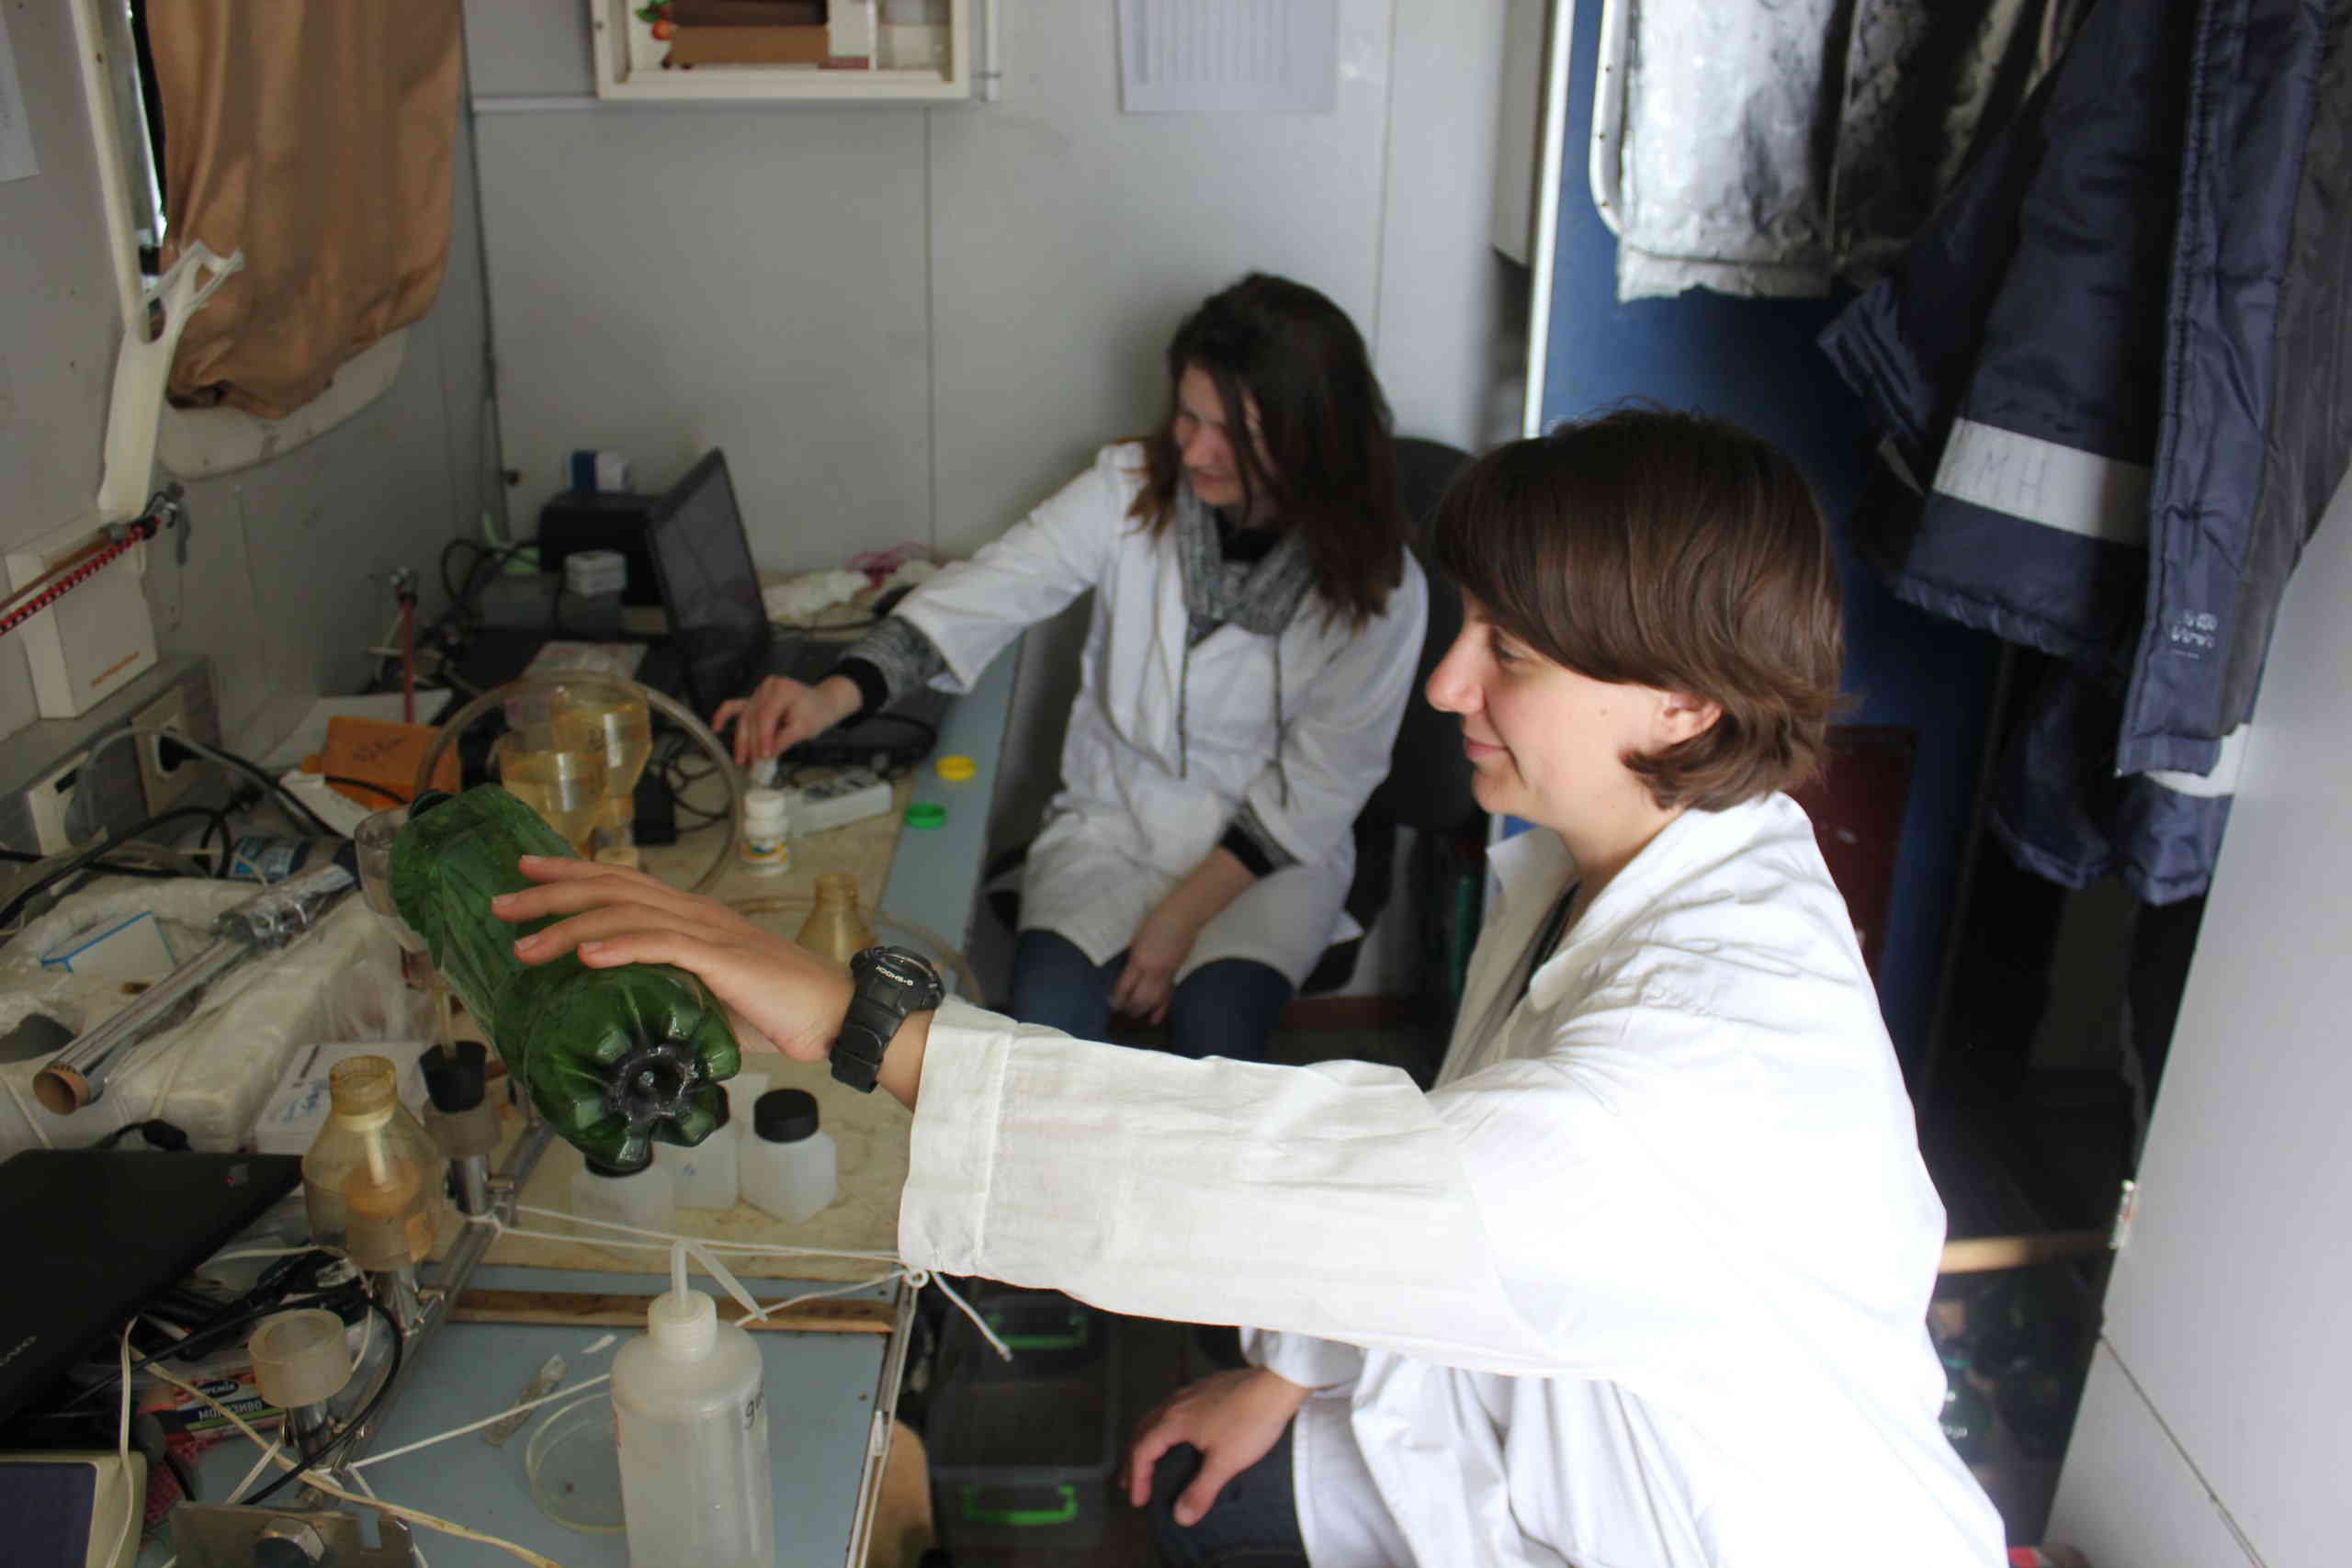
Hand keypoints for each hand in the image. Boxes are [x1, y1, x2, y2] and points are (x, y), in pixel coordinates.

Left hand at [491, 856, 851, 1063]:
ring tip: (525, 944)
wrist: (835, 1014)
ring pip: (625, 913)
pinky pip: (662, 945)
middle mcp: (695, 913)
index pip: (622, 882)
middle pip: (612, 887)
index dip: (572, 872)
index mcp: (692, 917)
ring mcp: (709, 933)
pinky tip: (586, 955)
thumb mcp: (710, 998)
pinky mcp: (722, 960)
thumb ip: (672, 993)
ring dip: (568, 927)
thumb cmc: (780, 1010)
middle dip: (551, 892)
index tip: (527, 872)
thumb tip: (628, 1016)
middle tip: (502, 904)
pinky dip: (619, 947)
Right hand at [712, 674, 859, 767]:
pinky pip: (736, 707)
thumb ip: (785, 740)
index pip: (766, 716)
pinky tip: (716, 727)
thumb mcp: (805, 728)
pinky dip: (724, 716)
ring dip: (741, 740)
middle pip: (752, 718)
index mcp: (782, 689)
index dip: (763, 738)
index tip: (763, 756)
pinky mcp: (754, 699)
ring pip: (744, 718)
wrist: (822, 704)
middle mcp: (768, 687)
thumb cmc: (816, 713)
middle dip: (751, 743)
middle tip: (751, 764)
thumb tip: (766, 755)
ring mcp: (759, 692)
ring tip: (741, 759)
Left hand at [1108, 897, 1201, 1023]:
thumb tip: (1128, 974)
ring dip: (1143, 1010)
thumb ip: (1133, 958)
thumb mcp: (1137, 939)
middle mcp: (1152, 971)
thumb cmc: (1156, 921)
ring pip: (1153, 1000)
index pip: (1125, 987)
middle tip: (1122, 1013)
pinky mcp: (1176, 973)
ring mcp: (1166, 973)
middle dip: (1129, 1008)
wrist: (1183, 916)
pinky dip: (1161, 1009)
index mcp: (1139, 960)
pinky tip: (1154, 1019)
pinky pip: (1168, 995)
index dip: (1118, 999)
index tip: (1112, 1005)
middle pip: (1139, 998)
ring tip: (1134, 1016)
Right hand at [1122, 1367, 1310, 1526]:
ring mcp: (1191, 1392)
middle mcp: (1175, 1403)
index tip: (1139, 1501)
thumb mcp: (1224, 1463)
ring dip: (1147, 1440)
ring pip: (1157, 1416)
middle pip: (1143, 1431)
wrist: (1276, 1385)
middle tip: (1130, 1482)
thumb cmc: (1249, 1423)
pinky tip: (1179, 1433)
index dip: (1137, 1478)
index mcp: (1173, 1421)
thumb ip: (1200, 1491)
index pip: (1142, 1451)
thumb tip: (1179, 1517)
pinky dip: (1164, 1427)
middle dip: (1134, 1459)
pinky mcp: (1206, 1387)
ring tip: (1148, 1458)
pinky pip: (1173, 1408)